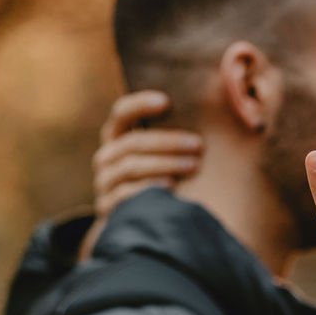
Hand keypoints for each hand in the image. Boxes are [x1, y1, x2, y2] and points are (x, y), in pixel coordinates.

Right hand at [92, 90, 202, 215]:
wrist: (142, 221)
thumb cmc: (161, 178)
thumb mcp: (162, 154)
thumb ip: (173, 131)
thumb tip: (211, 92)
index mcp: (116, 137)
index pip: (121, 113)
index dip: (140, 104)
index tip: (166, 101)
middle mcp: (106, 157)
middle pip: (132, 143)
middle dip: (168, 141)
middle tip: (197, 144)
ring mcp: (104, 183)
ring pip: (131, 167)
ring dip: (165, 164)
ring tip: (193, 165)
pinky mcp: (107, 207)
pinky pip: (125, 194)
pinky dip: (148, 188)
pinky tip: (171, 187)